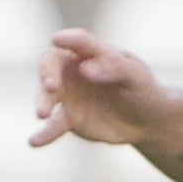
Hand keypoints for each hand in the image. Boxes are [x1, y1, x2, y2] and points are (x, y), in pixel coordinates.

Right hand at [32, 30, 182, 150]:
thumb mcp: (137, 76)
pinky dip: (44, 133)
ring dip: (43, 103)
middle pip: (52, 66)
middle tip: (51, 86)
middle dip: (47, 74)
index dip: (68, 39)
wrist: (148, 121)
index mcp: (94, 53)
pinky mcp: (70, 118)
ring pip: (48, 96)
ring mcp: (69, 95)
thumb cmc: (143, 89)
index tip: (57, 39)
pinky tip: (34, 142)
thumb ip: (115, 68)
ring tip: (41, 114)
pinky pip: (54, 125)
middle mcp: (75, 71)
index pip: (79, 42)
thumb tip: (85, 69)